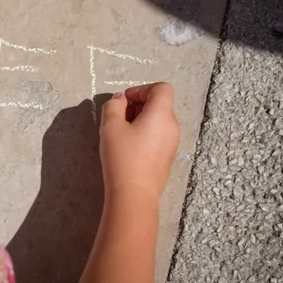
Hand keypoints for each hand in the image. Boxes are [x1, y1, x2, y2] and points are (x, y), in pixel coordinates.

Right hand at [99, 83, 179, 200]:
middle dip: (138, 105)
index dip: (141, 89)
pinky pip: (158, 135)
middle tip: (119, 118)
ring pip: (158, 120)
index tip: (125, 102)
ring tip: (121, 134)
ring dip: (140, 120)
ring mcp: (172, 143)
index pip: (161, 88)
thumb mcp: (110, 126)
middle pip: (159, 104)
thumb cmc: (123, 157)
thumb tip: (120, 100)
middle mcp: (172, 126)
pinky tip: (129, 148)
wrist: (135, 194)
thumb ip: (113, 106)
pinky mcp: (167, 157)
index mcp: (162, 114)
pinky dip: (145, 133)